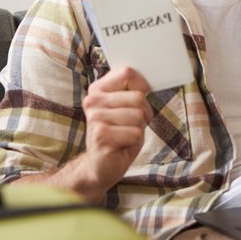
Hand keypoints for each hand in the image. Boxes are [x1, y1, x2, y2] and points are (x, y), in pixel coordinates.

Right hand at [76, 66, 153, 194]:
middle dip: (143, 113)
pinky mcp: (101, 135)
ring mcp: (95, 117)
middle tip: (130, 125)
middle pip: (138, 97)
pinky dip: (134, 142)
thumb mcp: (125, 109)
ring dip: (138, 129)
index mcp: (98, 89)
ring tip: (124, 135)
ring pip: (138, 115)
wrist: (100, 167)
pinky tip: (120, 145)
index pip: (128, 73)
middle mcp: (93, 100)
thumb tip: (147, 80)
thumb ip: (131, 92)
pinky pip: (135, 133)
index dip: (142, 86)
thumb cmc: (118, 136)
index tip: (139, 100)